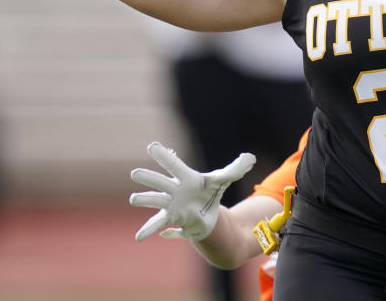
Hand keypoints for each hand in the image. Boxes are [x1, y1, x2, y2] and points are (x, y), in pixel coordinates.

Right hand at [129, 141, 254, 241]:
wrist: (207, 214)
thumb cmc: (210, 193)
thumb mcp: (223, 180)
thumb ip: (235, 169)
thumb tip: (250, 158)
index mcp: (186, 177)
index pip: (175, 165)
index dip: (165, 156)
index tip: (152, 147)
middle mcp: (174, 189)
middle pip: (160, 182)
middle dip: (149, 178)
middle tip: (135, 173)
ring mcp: (170, 204)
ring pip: (155, 201)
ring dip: (145, 200)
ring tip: (134, 199)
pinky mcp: (171, 218)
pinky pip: (157, 224)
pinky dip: (148, 230)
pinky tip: (139, 237)